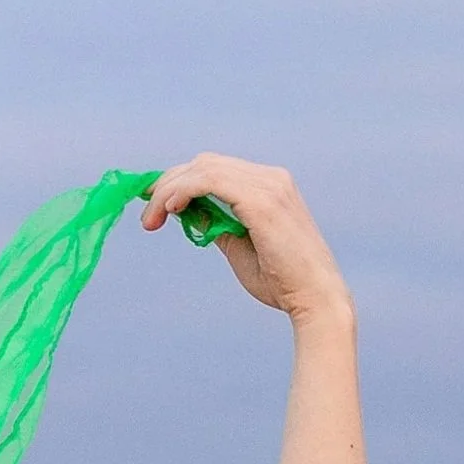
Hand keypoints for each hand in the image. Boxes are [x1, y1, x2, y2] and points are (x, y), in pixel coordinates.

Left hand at [141, 157, 350, 322]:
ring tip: (152, 218)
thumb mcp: (239, 249)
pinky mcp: (262, 200)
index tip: (154, 204)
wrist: (316, 300)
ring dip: (170, 189)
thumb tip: (187, 213)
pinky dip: (185, 190)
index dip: (179, 181)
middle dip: (169, 183)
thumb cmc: (282, 283)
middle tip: (146, 214)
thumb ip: (217, 225)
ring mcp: (268, 185)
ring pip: (204, 168)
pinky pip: (211, 180)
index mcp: (268, 186)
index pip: (214, 169)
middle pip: (205, 163)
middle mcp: (269, 178)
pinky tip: (170, 208)